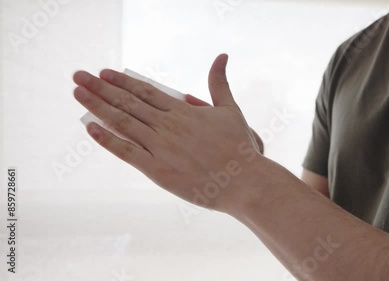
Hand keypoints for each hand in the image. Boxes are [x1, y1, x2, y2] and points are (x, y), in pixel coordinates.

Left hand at [73, 54, 264, 211]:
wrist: (244, 181)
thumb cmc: (240, 146)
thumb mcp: (230, 109)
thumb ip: (219, 83)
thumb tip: (221, 56)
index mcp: (183, 111)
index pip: (146, 91)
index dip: (122, 81)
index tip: (103, 73)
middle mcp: (168, 125)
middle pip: (128, 102)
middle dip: (100, 88)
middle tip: (78, 76)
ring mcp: (161, 147)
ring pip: (122, 122)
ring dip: (97, 106)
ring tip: (78, 93)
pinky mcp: (157, 170)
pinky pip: (126, 152)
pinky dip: (106, 139)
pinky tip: (90, 127)